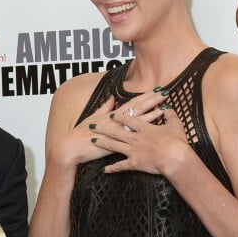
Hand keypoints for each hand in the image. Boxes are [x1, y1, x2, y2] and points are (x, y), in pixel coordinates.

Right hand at [52, 89, 168, 168]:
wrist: (72, 147)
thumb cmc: (81, 134)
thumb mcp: (93, 118)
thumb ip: (104, 108)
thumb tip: (111, 99)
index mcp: (112, 114)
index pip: (132, 102)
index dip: (144, 96)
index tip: (155, 89)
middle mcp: (117, 119)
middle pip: (138, 106)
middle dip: (152, 99)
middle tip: (165, 91)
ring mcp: (118, 129)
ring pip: (138, 117)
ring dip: (152, 110)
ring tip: (164, 103)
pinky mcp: (118, 139)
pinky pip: (134, 132)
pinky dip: (145, 126)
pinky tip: (153, 124)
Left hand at [93, 105, 190, 174]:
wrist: (175, 157)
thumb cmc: (176, 141)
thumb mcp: (175, 124)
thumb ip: (170, 115)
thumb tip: (167, 108)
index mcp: (144, 128)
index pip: (128, 120)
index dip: (119, 117)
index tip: (111, 115)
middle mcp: (135, 138)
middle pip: (115, 131)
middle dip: (103, 128)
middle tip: (93, 126)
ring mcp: (132, 151)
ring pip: (113, 146)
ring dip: (102, 143)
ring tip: (93, 141)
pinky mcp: (134, 163)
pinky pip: (120, 166)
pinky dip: (112, 168)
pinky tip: (104, 170)